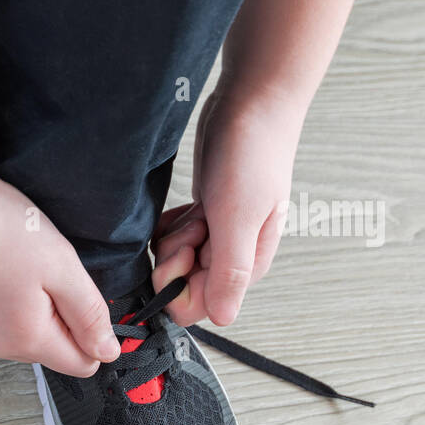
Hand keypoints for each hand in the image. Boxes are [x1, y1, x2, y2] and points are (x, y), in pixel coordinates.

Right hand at [0, 165, 121, 375]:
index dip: (92, 332)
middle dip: (54, 315)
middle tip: (42, 268)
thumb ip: (88, 314)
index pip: (80, 363)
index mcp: (26, 338)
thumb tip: (108, 351)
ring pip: (11, 331)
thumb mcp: (61, 265)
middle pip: (44, 346)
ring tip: (8, 260)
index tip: (81, 295)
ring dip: (20, 305)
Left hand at [152, 83, 304, 326]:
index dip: (179, 283)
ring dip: (174, 237)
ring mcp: (216, 237)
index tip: (187, 248)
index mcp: (247, 266)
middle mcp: (231, 257)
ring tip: (197, 208)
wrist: (252, 106)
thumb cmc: (253, 155)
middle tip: (194, 223)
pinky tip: (184, 207)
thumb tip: (224, 318)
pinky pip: (172, 238)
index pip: (198, 306)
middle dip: (175, 257)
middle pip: (181, 285)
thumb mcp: (238, 217)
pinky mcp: (202, 218)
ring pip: (174, 262)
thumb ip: (230, 270)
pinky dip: (171, 225)